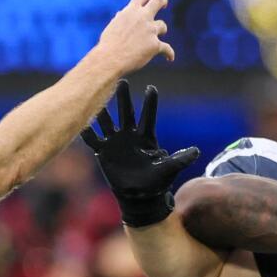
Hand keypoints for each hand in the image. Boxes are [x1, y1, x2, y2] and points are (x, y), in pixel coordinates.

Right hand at [81, 80, 200, 226]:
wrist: (139, 197)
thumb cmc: (156, 182)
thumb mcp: (170, 169)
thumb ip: (181, 159)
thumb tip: (197, 151)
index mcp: (146, 137)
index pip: (148, 116)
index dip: (150, 103)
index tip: (152, 87)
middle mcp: (130, 135)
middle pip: (126, 112)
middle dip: (124, 97)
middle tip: (121, 80)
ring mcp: (115, 142)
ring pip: (107, 122)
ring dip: (102, 109)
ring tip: (96, 94)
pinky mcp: (104, 152)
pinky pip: (93, 140)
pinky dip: (86, 131)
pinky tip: (79, 121)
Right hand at [93, 0, 176, 74]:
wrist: (110, 59)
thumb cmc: (108, 45)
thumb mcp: (113, 26)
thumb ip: (120, 19)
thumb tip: (121, 13)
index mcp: (130, 11)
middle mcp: (142, 17)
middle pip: (158, 1)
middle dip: (163, 1)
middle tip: (164, 4)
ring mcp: (150, 30)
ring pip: (163, 26)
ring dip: (160, 32)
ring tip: (154, 39)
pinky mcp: (155, 45)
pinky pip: (167, 49)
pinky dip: (169, 54)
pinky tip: (169, 58)